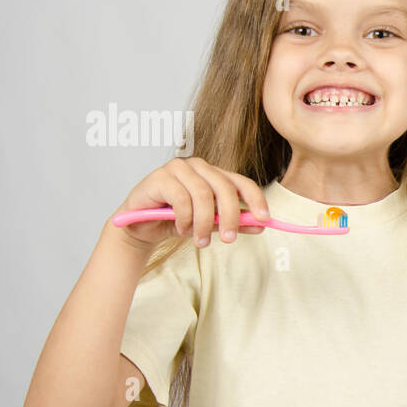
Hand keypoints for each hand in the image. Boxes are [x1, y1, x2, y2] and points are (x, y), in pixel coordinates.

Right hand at [112, 157, 269, 250]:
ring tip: (198, 240)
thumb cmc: (177, 221)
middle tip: (228, 239)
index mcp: (214, 174)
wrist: (142, 227)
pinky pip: (181, 198)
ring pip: (203, 194)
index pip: (242, 182)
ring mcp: (178, 168)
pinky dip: (185, 219)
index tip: (265, 219)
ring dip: (203, 222)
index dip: (256, 199)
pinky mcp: (159, 177)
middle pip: (224, 187)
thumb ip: (234, 223)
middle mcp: (198, 167)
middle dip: (230, 216)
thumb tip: (261, 225)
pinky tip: (182, 229)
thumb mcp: (210, 225)